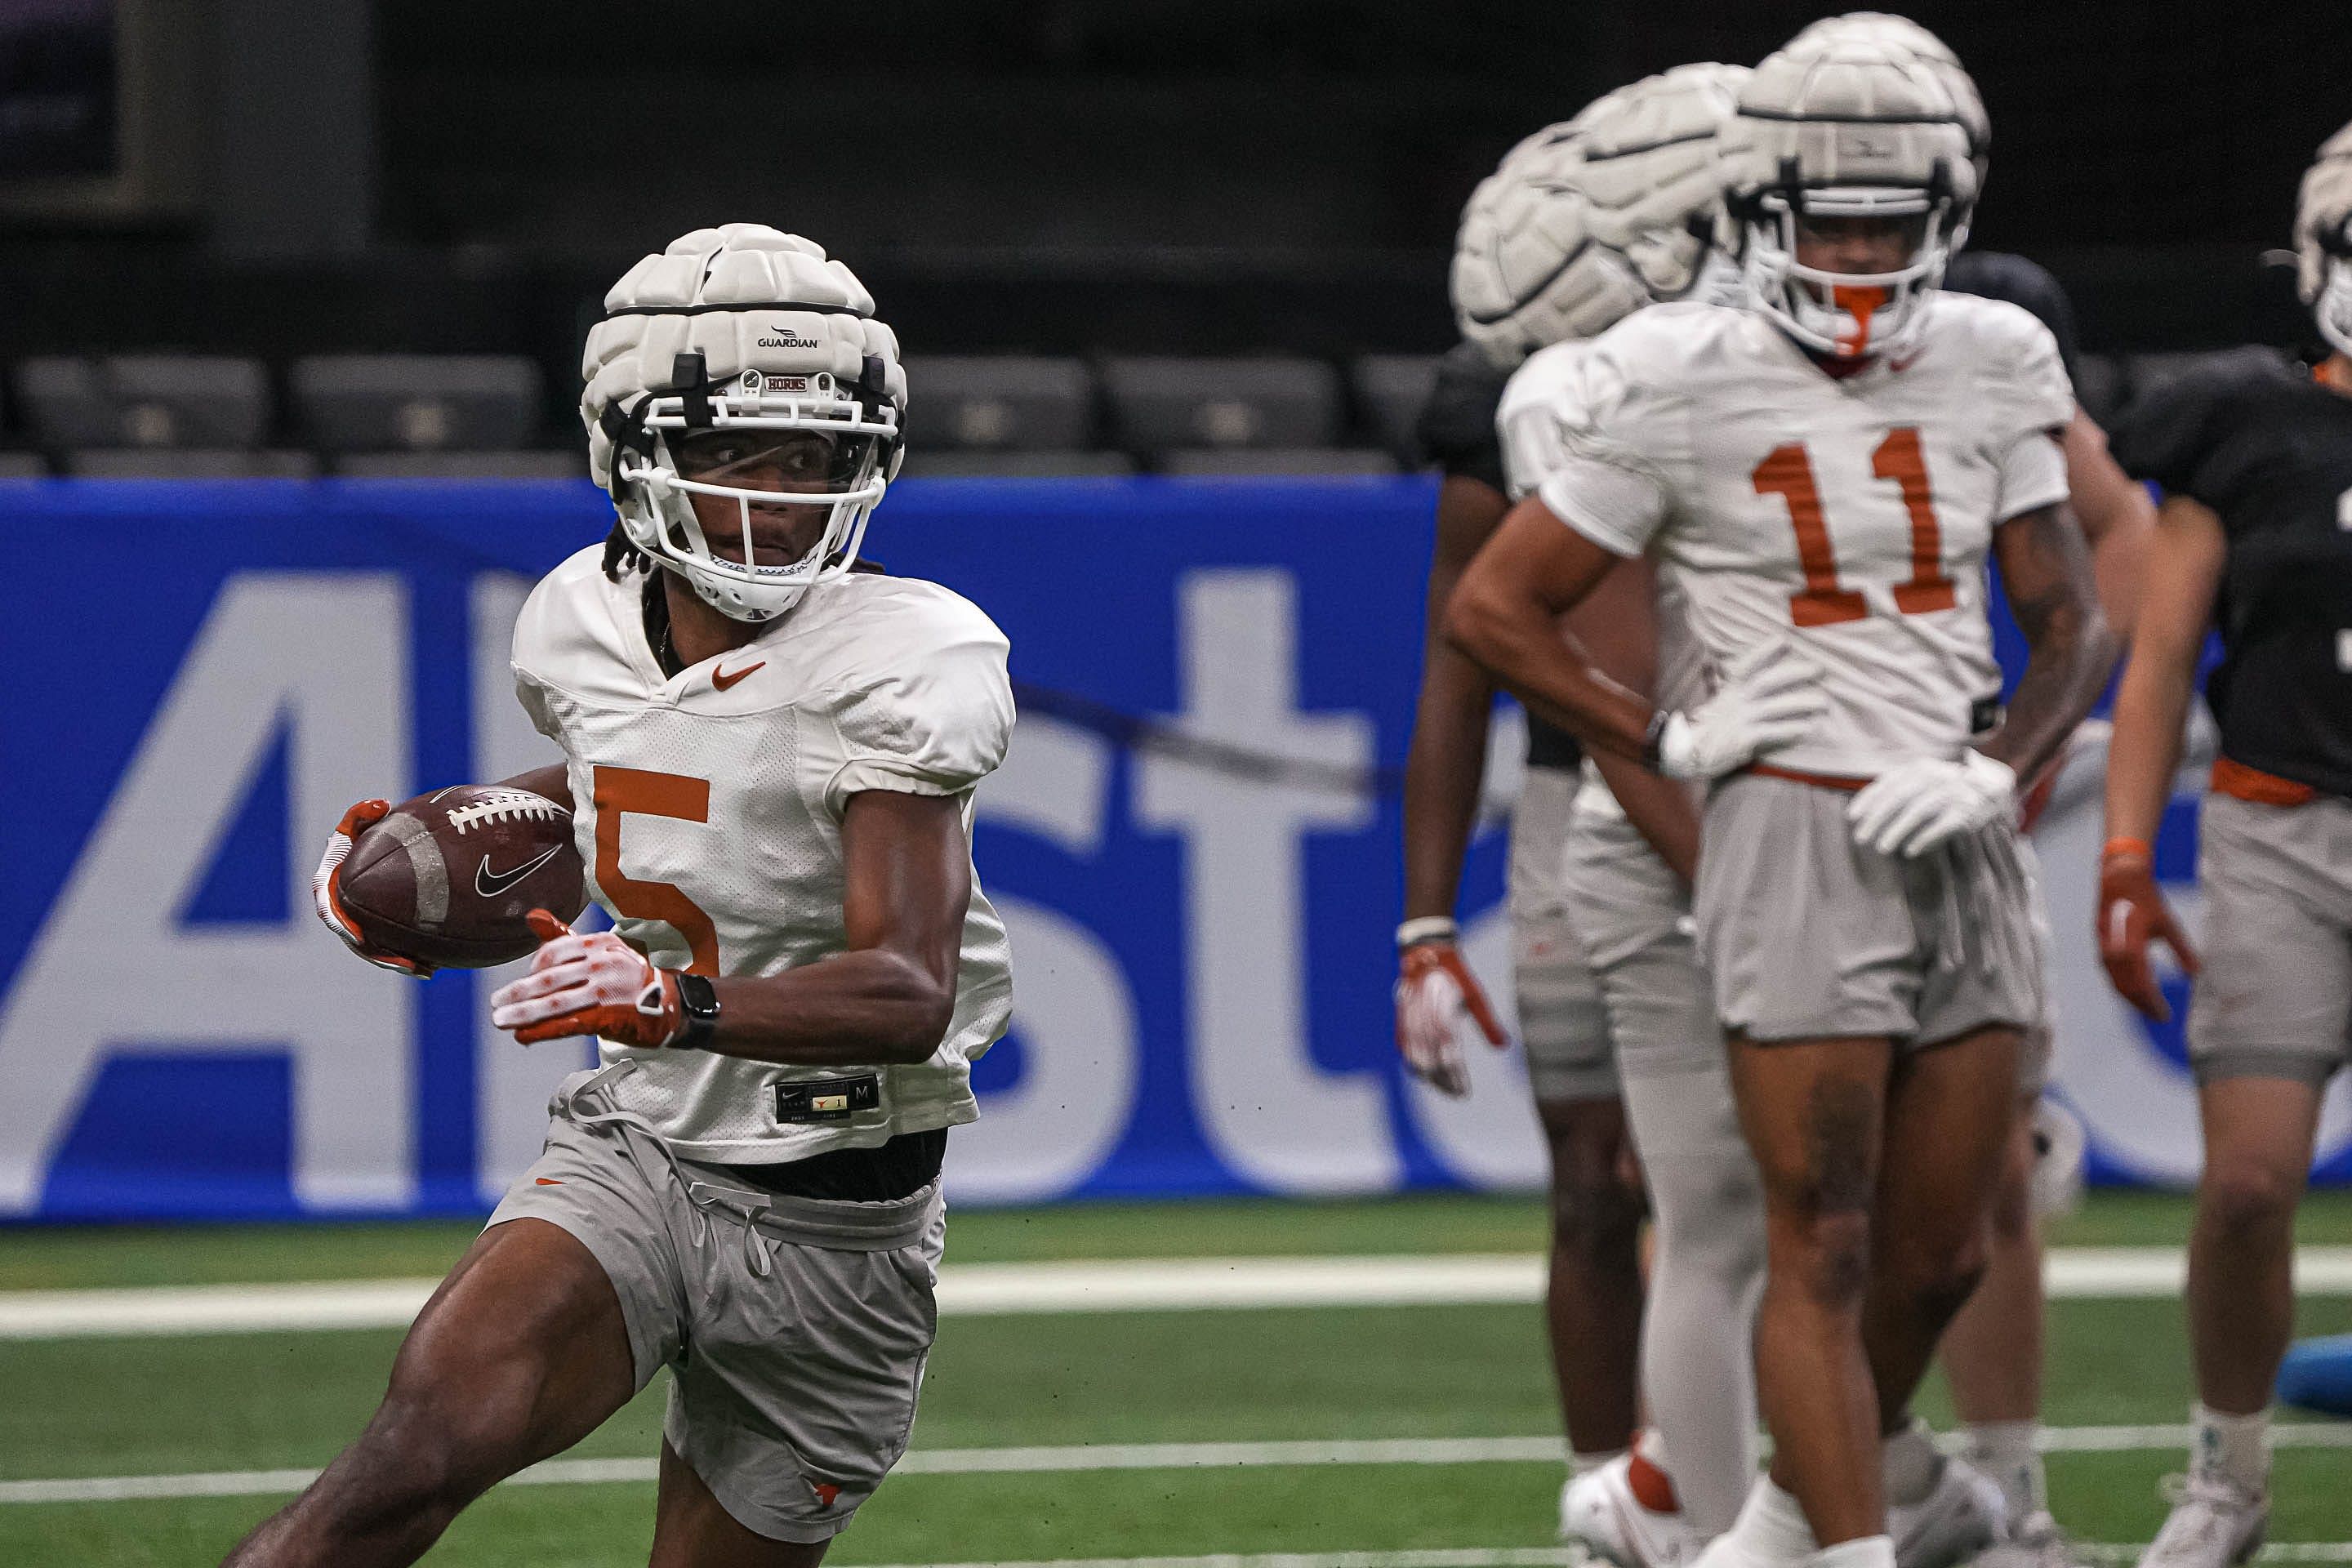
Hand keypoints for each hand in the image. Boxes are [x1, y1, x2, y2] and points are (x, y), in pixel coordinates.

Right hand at [312, 799, 435, 976]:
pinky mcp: (381, 929)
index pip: (329, 911)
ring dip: (396, 961)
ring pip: (376, 949)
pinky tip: (431, 968)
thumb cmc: (371, 831)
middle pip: (357, 939)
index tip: (358, 937)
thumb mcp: (362, 821)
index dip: (343, 926)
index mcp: (330, 886)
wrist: (393, 847)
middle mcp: (343, 909)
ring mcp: (362, 921)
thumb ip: (362, 813)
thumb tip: (381, 804)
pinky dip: (409, 958)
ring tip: (422, 969)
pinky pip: (392, 947)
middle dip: (378, 953)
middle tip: (403, 962)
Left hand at [489, 910, 683, 1046]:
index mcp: (599, 943)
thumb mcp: (603, 949)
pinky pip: (569, 1024)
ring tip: (501, 1021)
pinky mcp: (609, 1017)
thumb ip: (565, 937)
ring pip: (555, 1003)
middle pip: (550, 980)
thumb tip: (532, 916)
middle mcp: (602, 964)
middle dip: (518, 993)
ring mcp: (606, 991)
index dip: (533, 968)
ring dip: (523, 1014)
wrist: (671, 1004)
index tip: (523, 982)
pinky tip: (524, 1035)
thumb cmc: (629, 976)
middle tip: (495, 1003)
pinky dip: (543, 1031)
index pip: (554, 953)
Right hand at [1394, 941, 1507, 1096]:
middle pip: (1430, 1065)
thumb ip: (1488, 1023)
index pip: (1449, 1058)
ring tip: (1443, 1088)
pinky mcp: (1401, 1020)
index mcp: (1443, 1017)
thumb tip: (1503, 1047)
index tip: (1465, 1093)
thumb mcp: (1476, 996)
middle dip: (1443, 1083)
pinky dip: (1413, 1065)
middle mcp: (1424, 1023)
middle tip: (1457, 1094)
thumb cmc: (1455, 975)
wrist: (1425, 953)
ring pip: (1415, 1060)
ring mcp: (1409, 1022)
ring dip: (1429, 1078)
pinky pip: (1404, 1049)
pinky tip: (1426, 1073)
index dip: (1456, 1078)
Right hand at [1653, 645, 1826, 780]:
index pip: (1747, 666)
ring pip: (1773, 708)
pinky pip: (1770, 733)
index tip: (1784, 640)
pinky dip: (1789, 730)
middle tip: (1819, 669)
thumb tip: (1715, 661)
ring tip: (1822, 702)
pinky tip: (1806, 728)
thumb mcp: (1717, 702)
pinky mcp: (1742, 741)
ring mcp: (1737, 721)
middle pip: (1766, 682)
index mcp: (1729, 691)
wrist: (1688, 755)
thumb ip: (1725, 684)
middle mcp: (1734, 703)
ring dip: (1799, 703)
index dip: (1764, 652)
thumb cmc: (1709, 728)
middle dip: (1793, 673)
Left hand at [1848, 750, 2016, 856]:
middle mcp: (1935, 776)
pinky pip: (1941, 826)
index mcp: (1920, 768)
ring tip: (1882, 848)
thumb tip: (1860, 811)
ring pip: (1918, 811)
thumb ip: (1894, 790)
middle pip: (1900, 797)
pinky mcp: (1966, 812)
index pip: (1888, 782)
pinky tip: (1909, 851)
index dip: (1868, 799)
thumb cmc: (1945, 788)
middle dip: (1877, 818)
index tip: (1852, 817)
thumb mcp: (1921, 782)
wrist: (1991, 788)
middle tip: (1861, 837)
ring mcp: (1952, 793)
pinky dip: (1924, 838)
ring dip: (1897, 830)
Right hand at [2098, 844, 2198, 1020]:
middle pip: (2126, 988)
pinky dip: (2123, 986)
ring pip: (2116, 983)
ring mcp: (2103, 948)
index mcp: (2132, 946)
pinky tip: (2134, 990)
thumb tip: (2195, 974)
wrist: (2119, 878)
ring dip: (2132, 998)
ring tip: (2147, 1007)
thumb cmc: (2146, 900)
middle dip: (2143, 1005)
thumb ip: (2181, 950)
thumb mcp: (2169, 924)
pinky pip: (2110, 974)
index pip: (2142, 984)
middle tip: (2159, 1016)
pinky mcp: (2100, 946)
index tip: (2166, 1015)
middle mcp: (2114, 951)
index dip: (2153, 1002)